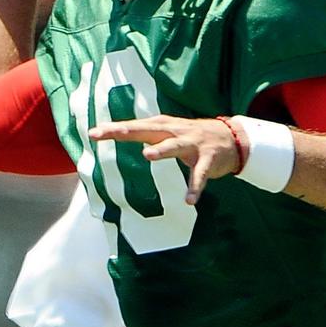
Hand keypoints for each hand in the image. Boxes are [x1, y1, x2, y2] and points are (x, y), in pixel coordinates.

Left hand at [89, 115, 240, 203]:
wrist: (233, 138)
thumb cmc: (194, 136)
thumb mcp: (170, 130)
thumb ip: (148, 133)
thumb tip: (120, 133)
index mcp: (163, 126)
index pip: (135, 126)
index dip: (114, 129)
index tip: (93, 133)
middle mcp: (175, 131)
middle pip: (147, 130)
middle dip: (127, 131)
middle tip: (107, 133)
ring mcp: (193, 144)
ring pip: (175, 146)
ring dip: (162, 150)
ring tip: (147, 155)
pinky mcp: (208, 159)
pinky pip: (200, 175)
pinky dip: (195, 187)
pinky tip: (189, 200)